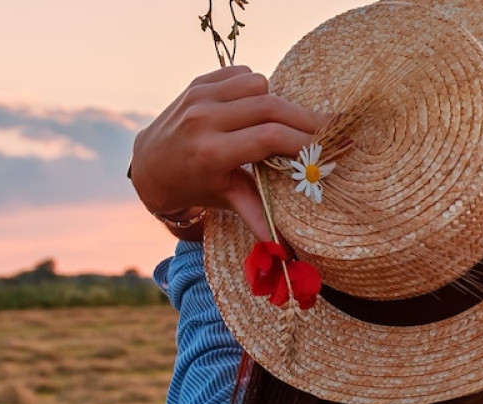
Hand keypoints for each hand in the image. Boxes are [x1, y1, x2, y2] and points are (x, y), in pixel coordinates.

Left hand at [130, 66, 329, 241]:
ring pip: (258, 84)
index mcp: (211, 152)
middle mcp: (203, 120)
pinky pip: (240, 74)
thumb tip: (285, 250)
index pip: (270, 137)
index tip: (333, 145)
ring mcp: (198, 97)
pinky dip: (255, 88)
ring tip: (284, 121)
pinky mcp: (196, 83)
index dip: (305, 140)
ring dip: (276, 101)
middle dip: (305, 117)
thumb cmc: (194, 186)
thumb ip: (257, 214)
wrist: (149, 166)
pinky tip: (256, 107)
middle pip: (270, 107)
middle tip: (330, 127)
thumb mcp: (224, 200)